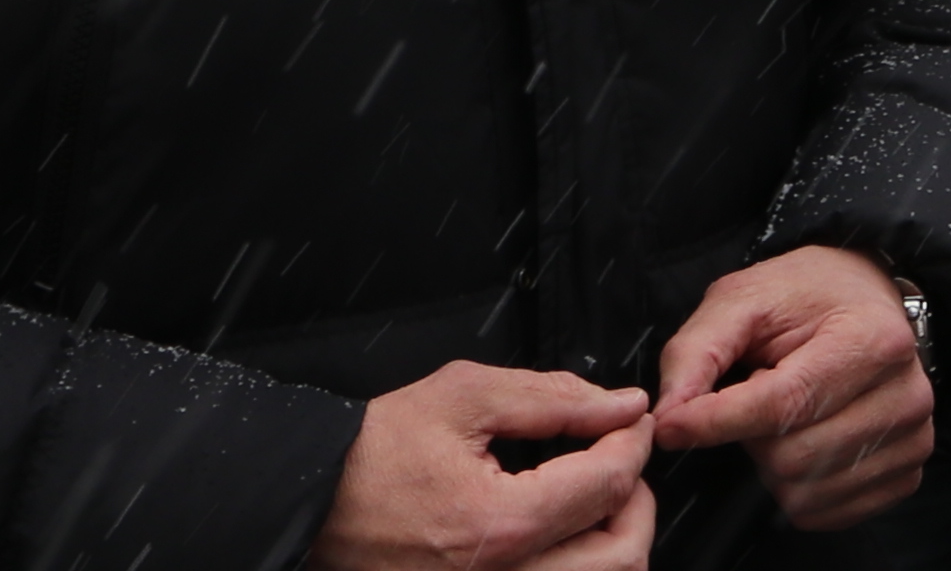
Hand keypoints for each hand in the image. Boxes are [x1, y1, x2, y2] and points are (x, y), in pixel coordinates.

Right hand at [315, 362, 649, 570]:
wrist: (313, 503)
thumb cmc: (375, 452)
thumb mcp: (464, 396)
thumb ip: (553, 398)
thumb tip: (621, 405)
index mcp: (501, 524)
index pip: (609, 485)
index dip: (633, 441)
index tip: (630, 419)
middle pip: (622, 555)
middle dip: (637, 500)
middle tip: (619, 459)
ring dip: (614, 537)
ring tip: (593, 494)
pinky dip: (578, 562)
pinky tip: (562, 528)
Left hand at [649, 244, 934, 529]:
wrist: (868, 299)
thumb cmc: (804, 298)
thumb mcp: (743, 299)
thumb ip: (697, 353)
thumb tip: (668, 418)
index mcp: (872, 339)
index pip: (784, 404)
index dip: (716, 422)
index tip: (671, 425)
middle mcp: (905, 393)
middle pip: (793, 458)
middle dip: (752, 437)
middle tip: (759, 395)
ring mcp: (914, 437)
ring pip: (807, 492)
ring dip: (773, 465)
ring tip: (785, 415)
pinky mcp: (909, 472)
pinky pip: (829, 512)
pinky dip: (799, 489)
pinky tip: (805, 441)